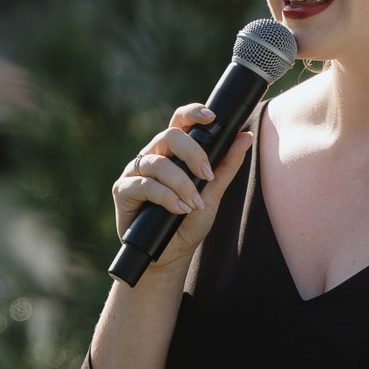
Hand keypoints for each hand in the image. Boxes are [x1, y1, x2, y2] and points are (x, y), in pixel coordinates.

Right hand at [110, 105, 254, 257]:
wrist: (169, 255)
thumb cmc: (188, 223)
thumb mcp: (213, 193)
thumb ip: (226, 165)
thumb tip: (245, 137)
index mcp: (172, 152)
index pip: (179, 123)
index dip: (192, 113)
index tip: (211, 117)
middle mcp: (152, 157)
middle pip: (168, 136)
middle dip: (192, 153)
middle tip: (208, 175)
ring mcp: (135, 172)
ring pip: (157, 163)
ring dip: (181, 183)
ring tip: (194, 204)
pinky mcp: (122, 190)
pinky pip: (143, 185)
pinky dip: (165, 196)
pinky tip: (178, 209)